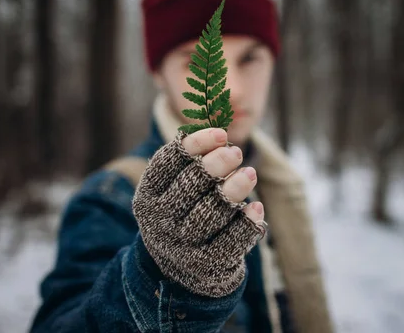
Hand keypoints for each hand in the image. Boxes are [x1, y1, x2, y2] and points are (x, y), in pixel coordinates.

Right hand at [132, 128, 263, 297]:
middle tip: (236, 152)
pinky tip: (256, 209)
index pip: (165, 164)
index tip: (221, 134)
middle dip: (214, 166)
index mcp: (147, 196)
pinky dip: (245, 224)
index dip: (193, 145)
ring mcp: (182, 246)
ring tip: (250, 173)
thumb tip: (221, 137)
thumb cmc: (180, 212)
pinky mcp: (206, 266)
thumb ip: (190, 163)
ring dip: (232, 191)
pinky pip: (229, 243)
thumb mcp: (172, 189)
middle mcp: (160, 222)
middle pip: (187, 188)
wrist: (179, 270)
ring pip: (209, 214)